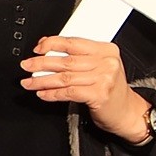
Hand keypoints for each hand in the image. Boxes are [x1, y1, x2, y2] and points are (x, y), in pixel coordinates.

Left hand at [19, 36, 151, 141]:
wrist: (129, 113)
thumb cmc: (110, 89)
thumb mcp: (99, 67)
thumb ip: (77, 57)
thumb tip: (46, 49)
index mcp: (105, 49)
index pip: (73, 42)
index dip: (51, 44)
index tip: (38, 49)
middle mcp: (106, 62)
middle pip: (66, 60)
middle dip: (41, 63)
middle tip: (26, 66)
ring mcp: (104, 78)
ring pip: (64, 77)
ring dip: (42, 80)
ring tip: (29, 82)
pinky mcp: (99, 95)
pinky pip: (69, 92)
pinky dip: (52, 93)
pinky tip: (43, 93)